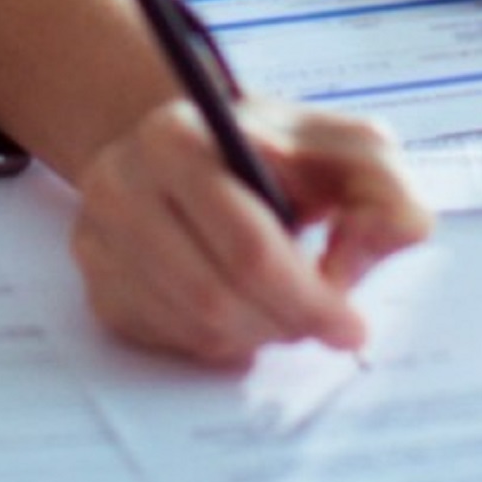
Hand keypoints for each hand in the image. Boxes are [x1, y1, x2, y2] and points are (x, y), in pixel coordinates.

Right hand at [67, 96, 434, 368]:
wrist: (192, 148)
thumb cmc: (281, 154)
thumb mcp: (347, 149)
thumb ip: (385, 192)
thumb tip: (360, 260)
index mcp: (180, 139)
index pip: (248, 246)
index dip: (309, 297)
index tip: (352, 325)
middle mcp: (121, 185)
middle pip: (216, 298)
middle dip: (287, 322)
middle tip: (326, 327)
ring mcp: (98, 239)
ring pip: (194, 329)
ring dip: (258, 335)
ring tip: (288, 309)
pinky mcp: (97, 285)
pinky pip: (169, 342)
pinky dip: (222, 342)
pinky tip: (245, 309)